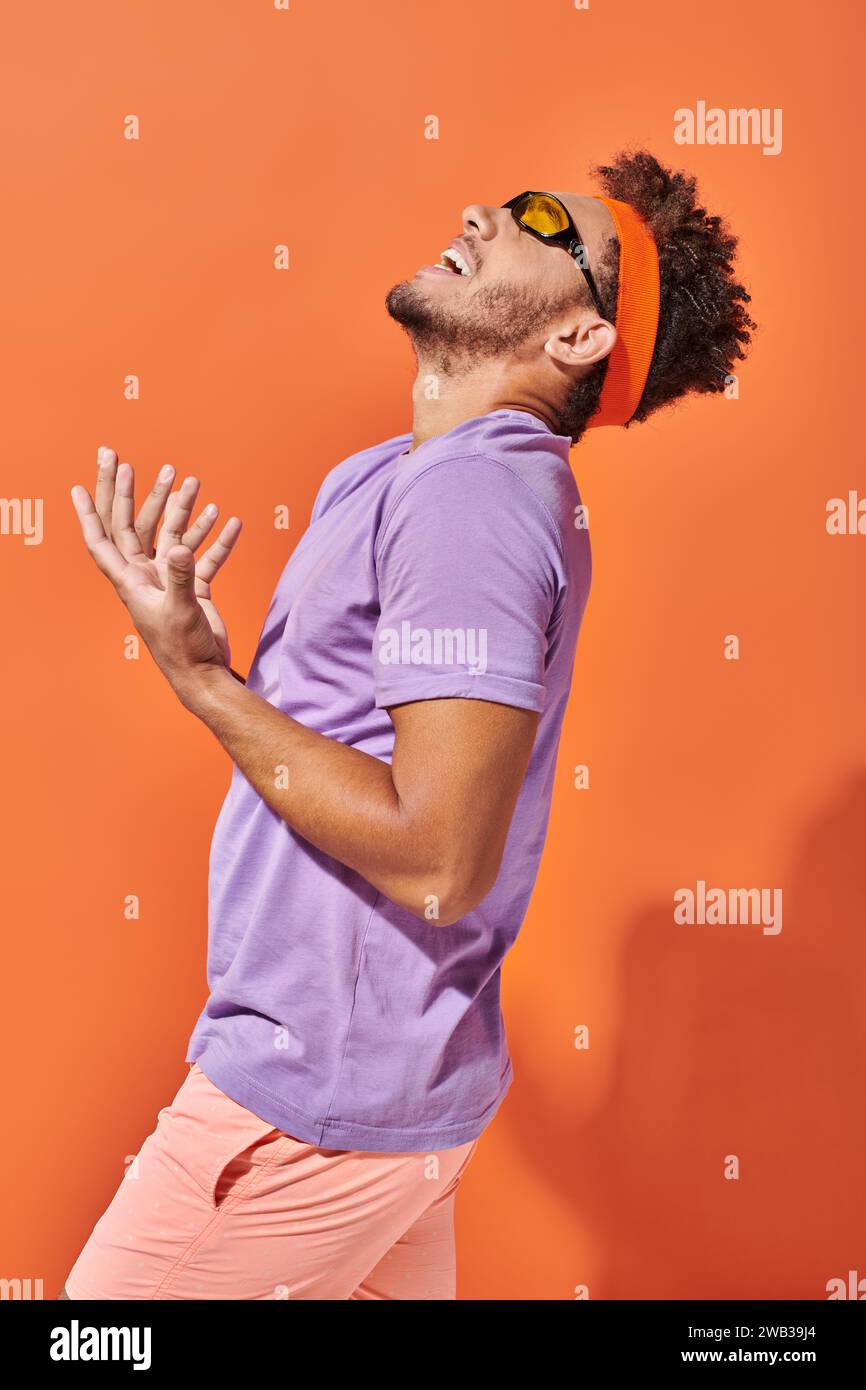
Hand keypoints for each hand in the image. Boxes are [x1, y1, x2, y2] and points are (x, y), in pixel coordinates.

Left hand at [70, 446, 242, 699]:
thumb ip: (181, 578)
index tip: (77, 485)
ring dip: (182, 510)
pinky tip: (230, 522)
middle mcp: (147, 576)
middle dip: (129, 493)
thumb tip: (180, 548)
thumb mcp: (180, 612)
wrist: (205, 675)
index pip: (102, 540)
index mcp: (132, 581)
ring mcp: (171, 581)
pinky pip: (205, 557)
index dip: (87, 514)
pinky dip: (217, 540)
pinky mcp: (194, 589)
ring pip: (173, 535)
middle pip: (133, 526)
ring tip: (193, 481)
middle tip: (124, 461)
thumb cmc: (183, 650)